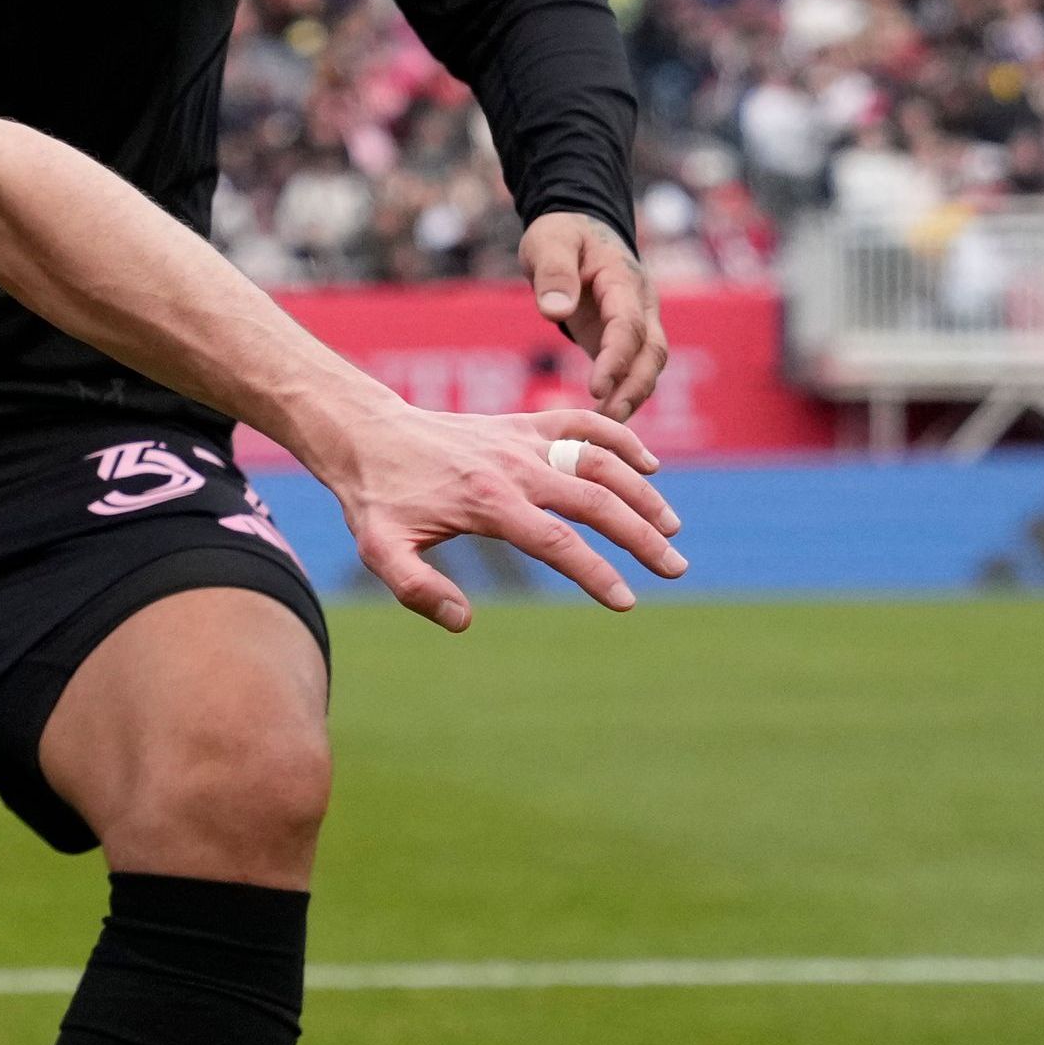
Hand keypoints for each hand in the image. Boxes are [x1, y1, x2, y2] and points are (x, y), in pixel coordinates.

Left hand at [309, 402, 684, 630]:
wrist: (368, 435)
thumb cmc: (377, 499)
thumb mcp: (380, 551)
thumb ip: (417, 589)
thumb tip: (464, 621)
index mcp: (487, 501)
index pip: (557, 542)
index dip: (596, 573)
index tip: (626, 602)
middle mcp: (514, 467)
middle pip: (594, 501)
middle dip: (640, 537)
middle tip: (676, 569)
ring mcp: (522, 440)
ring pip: (599, 461)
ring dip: (641, 493)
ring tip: (671, 530)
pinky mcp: (523, 424)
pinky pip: (581, 422)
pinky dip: (619, 438)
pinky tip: (648, 464)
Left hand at [521, 211, 662, 417]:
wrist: (579, 229)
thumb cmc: (562, 234)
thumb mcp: (549, 242)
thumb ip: (553, 273)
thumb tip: (556, 311)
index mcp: (623, 280)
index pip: (628, 325)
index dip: (616, 359)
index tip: (596, 389)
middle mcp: (640, 304)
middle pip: (653, 352)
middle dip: (634, 387)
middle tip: (607, 420)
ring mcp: (637, 322)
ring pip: (648, 365)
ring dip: (632, 396)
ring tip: (603, 426)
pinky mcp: (623, 338)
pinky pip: (632, 369)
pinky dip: (622, 393)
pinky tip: (600, 420)